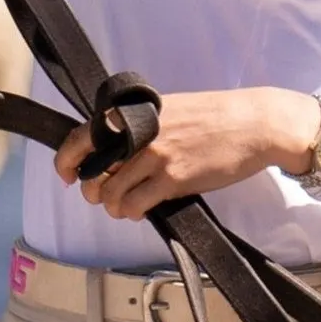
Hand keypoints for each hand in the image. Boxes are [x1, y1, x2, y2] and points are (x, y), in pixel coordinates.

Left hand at [56, 87, 320, 219]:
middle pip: (93, 173)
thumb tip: (113, 152)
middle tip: (104, 196)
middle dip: (93, 191)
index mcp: (133, 113)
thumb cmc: (214, 116)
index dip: (66, 161)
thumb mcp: (168, 109)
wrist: (254, 123)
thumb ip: (138, 126)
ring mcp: (154, 156)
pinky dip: (131, 213)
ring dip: (114, 206)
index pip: (81, 137)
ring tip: (126, 206)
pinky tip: (141, 210)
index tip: (68, 175)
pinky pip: (135, 205)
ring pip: (111, 194)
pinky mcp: (172, 178)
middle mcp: (137, 133)